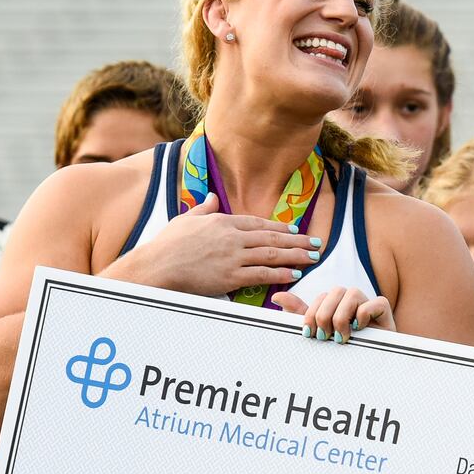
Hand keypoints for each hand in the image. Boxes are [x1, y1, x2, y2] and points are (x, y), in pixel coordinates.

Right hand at [116, 194, 320, 296]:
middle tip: (316, 243)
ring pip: (272, 254)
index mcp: (222, 221)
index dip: (279, 227)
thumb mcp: (186, 219)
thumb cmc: (167, 244)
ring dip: (296, 256)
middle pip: (272, 237)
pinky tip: (296, 273)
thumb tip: (212, 197)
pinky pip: (263, 274)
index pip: (257, 223)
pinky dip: (282, 274)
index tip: (294, 230)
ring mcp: (234, 256)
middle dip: (298, 241)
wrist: (157, 265)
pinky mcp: (232, 276)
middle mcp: (232, 237)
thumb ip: (204, 208)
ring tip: (313, 257)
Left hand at [275, 286, 392, 342]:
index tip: (310, 334)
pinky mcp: (386, 313)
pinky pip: (376, 302)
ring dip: (342, 317)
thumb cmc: (343, 350)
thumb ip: (300, 315)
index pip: (321, 296)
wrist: (368, 370)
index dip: (312, 314)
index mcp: (337, 304)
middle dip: (325, 316)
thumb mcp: (318, 333)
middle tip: (325, 337)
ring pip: (353, 293)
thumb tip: (276, 297)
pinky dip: (365, 315)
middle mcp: (353, 301)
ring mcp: (370, 305)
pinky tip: (360, 330)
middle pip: (335, 291)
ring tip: (341, 337)